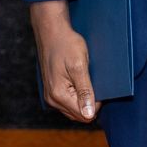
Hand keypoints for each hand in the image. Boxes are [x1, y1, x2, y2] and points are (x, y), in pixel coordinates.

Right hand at [30, 1, 96, 123]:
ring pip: (73, 109)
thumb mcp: (79, 67)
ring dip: (83, 99)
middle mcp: (52, 99)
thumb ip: (85, 92)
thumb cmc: (66, 45)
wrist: (51, 32)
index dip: (96, 103)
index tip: (97, 85)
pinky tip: (78, 80)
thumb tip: (89, 115)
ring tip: (84, 79)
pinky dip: (76, 95)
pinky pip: (68, 102)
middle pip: (79, 115)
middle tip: (92, 81)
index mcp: (59, 95)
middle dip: (89, 102)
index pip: (85, 115)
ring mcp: (50, 96)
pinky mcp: (51, 90)